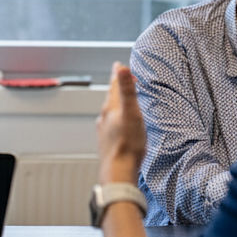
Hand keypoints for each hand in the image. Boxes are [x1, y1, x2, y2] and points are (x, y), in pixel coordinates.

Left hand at [96, 63, 146, 182]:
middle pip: (110, 99)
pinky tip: (119, 126)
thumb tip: (121, 68)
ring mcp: (104, 131)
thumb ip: (127, 90)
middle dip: (117, 88)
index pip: (114, 87)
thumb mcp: (132, 112)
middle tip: (122, 80)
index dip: (118, 75)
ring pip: (109, 113)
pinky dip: (116, 120)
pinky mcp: (108, 143)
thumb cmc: (127, 144)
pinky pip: (111, 126)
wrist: (118, 171)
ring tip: (121, 101)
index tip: (118, 65)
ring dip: (116, 105)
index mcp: (111, 109)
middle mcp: (104, 118)